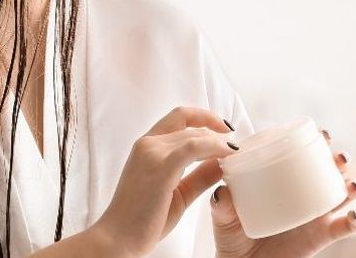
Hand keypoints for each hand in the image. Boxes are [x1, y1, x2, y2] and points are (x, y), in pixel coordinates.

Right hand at [89, 107, 239, 257]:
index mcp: (146, 146)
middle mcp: (148, 144)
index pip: (179, 117)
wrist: (119, 238)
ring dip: (219, 140)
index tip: (223, 128)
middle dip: (216, 129)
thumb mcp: (178, 193)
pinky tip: (229, 155)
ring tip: (235, 153)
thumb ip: (199, 177)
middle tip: (236, 144)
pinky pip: (194, 147)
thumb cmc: (143, 221)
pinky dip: (215, 148)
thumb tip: (223, 164)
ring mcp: (152, 153)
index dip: (204, 117)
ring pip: (194, 134)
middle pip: (189, 124)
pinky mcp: (161, 168)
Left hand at [209, 128, 355, 257]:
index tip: (323, 133)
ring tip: (351, 183)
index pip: (301, 156)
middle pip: (328, 171)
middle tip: (339, 156)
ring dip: (352, 185)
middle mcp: (301, 194)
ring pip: (341, 195)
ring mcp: (313, 215)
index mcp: (282, 182)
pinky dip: (355, 221)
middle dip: (339, 160)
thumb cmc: (232, 236)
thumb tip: (222, 191)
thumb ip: (222, 204)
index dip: (316, 142)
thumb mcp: (223, 216)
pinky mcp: (320, 237)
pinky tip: (355, 215)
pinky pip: (344, 228)